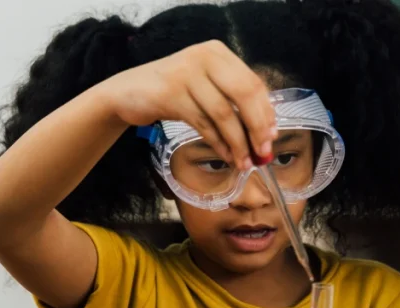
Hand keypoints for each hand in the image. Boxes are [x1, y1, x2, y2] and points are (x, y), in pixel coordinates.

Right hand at [100, 40, 276, 168]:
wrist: (127, 92)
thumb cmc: (173, 92)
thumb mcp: (205, 87)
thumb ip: (233, 102)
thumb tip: (267, 133)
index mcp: (218, 53)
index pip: (253, 83)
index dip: (266, 113)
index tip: (272, 137)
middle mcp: (204, 57)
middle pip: (244, 94)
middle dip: (257, 127)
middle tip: (263, 152)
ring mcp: (186, 74)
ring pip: (223, 113)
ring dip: (237, 142)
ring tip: (244, 162)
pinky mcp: (171, 94)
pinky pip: (204, 124)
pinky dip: (219, 144)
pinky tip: (226, 156)